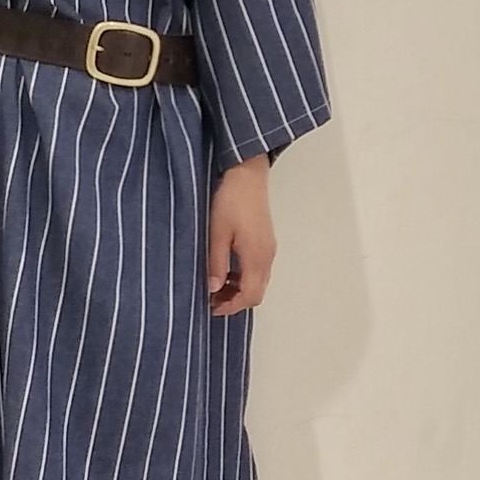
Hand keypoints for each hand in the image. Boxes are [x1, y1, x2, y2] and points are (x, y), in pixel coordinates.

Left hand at [207, 155, 273, 316]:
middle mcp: (267, 256)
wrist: (247, 173)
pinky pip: (258, 269)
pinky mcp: (266, 241)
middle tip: (212, 299)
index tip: (211, 307)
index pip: (250, 296)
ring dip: (239, 289)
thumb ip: (216, 264)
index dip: (230, 307)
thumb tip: (213, 289)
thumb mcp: (217, 234)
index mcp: (256, 257)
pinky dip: (244, 276)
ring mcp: (268, 248)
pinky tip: (226, 268)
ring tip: (216, 285)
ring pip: (258, 282)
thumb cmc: (231, 199)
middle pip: (257, 293)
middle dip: (235, 301)